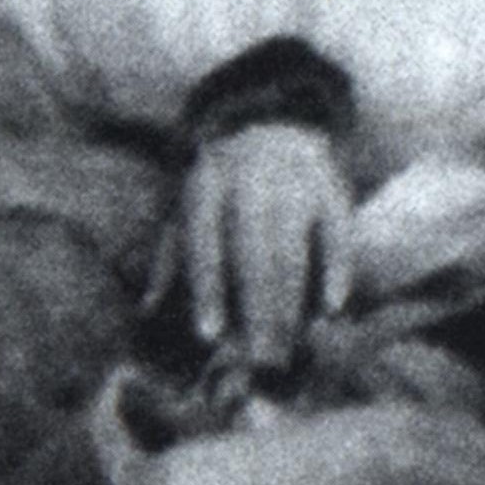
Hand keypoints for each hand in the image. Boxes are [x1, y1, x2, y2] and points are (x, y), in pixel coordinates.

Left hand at [179, 119, 353, 384]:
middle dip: (256, 308)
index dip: (208, 289)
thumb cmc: (221, 191)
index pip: (205, 241)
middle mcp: (251, 180)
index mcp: (207, 186)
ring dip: (291, 303)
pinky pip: (337, 233)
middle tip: (258, 359)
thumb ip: (170, 262)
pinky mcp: (331, 188)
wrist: (273, 125)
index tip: (210, 336)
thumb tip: (147, 310)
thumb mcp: (188, 213)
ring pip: (294, 247)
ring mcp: (295, 182)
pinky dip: (336, 271)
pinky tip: (331, 310)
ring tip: (287, 347)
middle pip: (254, 250)